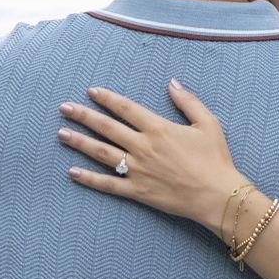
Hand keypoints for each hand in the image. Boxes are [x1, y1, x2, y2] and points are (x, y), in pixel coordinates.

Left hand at [58, 81, 248, 233]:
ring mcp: (137, 170)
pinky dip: (89, 178)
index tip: (90, 92)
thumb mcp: (207, 123)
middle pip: (106, 127)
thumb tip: (171, 82)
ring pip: (102, 153)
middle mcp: (143, 147)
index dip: (106, 98)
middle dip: (83, 116)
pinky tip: (73, 172)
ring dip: (80, 142)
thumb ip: (187, 101)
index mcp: (158, 128)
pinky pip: (108, 184)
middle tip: (64, 108)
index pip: (125, 108)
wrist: (217, 195)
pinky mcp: (137, 191)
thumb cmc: (215, 159)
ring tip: (62, 134)